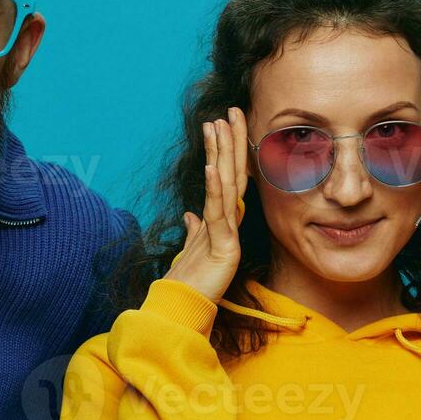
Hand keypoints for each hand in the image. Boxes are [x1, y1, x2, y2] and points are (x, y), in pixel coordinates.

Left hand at [164, 108, 247, 304]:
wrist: (188, 309)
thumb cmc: (192, 281)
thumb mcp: (190, 250)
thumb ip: (194, 231)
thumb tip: (190, 216)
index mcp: (221, 220)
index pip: (226, 177)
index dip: (226, 149)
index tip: (223, 122)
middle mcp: (228, 223)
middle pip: (232, 173)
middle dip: (231, 141)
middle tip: (231, 110)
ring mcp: (228, 234)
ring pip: (227, 186)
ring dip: (223, 155)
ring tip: (220, 126)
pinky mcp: (225, 248)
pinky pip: (218, 213)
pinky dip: (214, 189)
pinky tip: (210, 167)